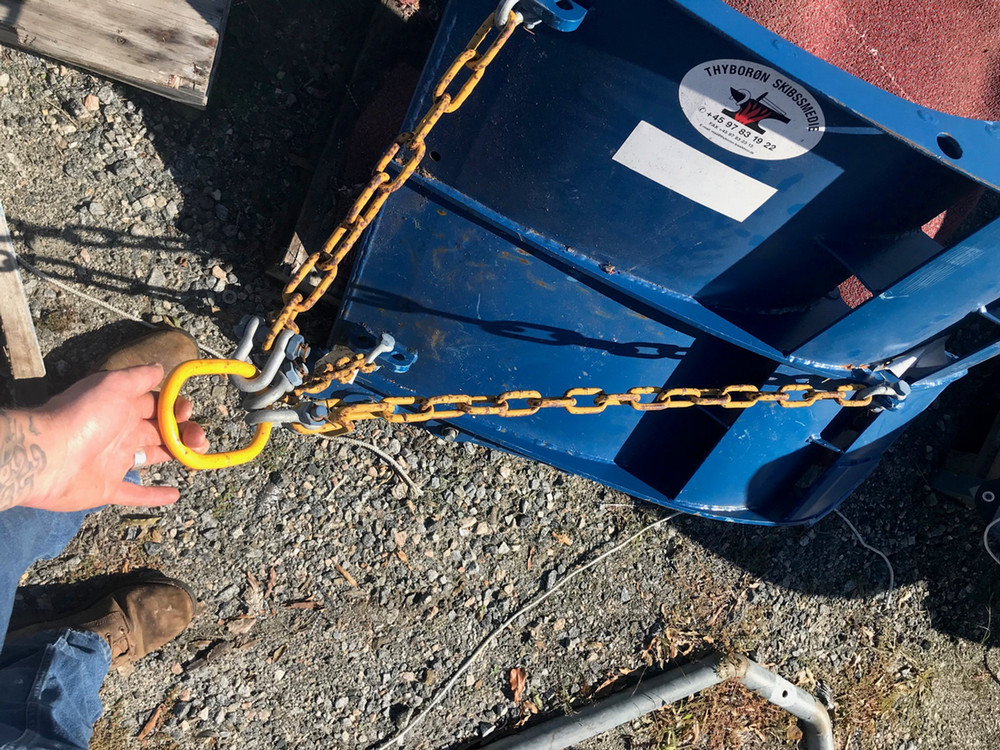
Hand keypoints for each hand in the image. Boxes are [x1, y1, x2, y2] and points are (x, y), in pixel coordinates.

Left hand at [2, 364, 207, 511]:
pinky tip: (175, 495)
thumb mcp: (114, 385)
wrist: (48, 456)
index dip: (175, 408)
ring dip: (177, 455)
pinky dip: (154, 496)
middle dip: (183, 432)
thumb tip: (160, 367)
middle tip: (200, 439)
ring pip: (152, 457)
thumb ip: (139, 377)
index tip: (187, 412)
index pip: (155, 405)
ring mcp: (114, 460)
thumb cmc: (84, 417)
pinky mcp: (107, 487)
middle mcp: (120, 432)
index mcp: (122, 407)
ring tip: (198, 456)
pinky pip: (134, 493)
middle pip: (159, 430)